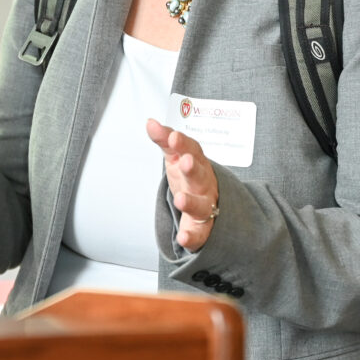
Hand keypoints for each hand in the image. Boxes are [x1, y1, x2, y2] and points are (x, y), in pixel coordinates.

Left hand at [145, 119, 219, 252]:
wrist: (209, 207)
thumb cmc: (190, 177)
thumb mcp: (176, 157)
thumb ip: (164, 140)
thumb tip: (150, 122)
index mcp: (197, 163)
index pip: (193, 150)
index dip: (183, 144)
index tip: (173, 137)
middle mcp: (204, 184)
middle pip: (199, 175)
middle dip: (192, 169)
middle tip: (184, 162)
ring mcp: (206, 206)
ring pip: (201, 205)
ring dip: (191, 202)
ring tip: (180, 200)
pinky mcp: (202, 228)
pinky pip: (198, 233)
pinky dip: (191, 236)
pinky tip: (182, 237)